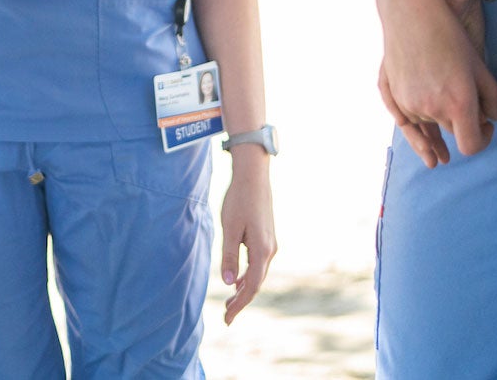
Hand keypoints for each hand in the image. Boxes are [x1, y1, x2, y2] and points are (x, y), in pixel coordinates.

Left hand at [217, 157, 276, 325]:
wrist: (254, 177)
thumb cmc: (239, 200)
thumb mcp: (229, 228)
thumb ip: (229, 256)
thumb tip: (229, 283)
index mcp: (262, 251)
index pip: (251, 287)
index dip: (240, 305)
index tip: (227, 319)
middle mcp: (270, 250)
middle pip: (256, 283)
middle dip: (241, 301)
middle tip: (226, 316)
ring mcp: (270, 244)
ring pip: (258, 274)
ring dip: (244, 289)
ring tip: (229, 302)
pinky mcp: (267, 238)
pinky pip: (258, 264)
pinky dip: (248, 276)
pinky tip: (238, 280)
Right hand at [376, 0, 496, 167]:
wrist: (413, 15)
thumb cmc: (450, 37)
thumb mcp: (479, 67)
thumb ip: (491, 98)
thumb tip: (491, 118)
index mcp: (458, 105)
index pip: (471, 145)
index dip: (483, 140)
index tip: (486, 127)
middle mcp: (433, 109)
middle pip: (451, 132)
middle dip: (462, 126)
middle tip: (469, 113)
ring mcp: (410, 103)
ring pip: (429, 124)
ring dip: (438, 122)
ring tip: (443, 119)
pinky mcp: (395, 95)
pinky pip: (409, 117)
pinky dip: (419, 120)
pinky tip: (425, 124)